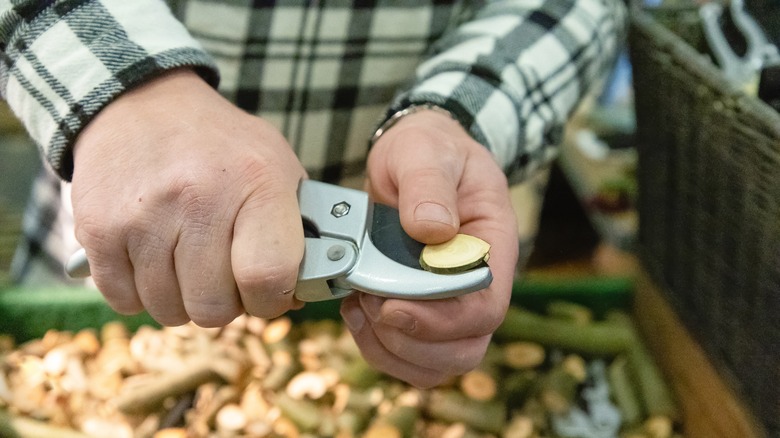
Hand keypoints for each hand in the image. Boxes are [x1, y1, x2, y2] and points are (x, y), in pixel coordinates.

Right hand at [71, 69, 307, 326]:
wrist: (141, 104)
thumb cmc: (222, 147)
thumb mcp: (278, 167)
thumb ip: (298, 230)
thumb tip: (302, 295)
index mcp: (257, 183)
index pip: (268, 278)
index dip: (272, 300)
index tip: (268, 293)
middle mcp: (198, 198)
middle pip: (214, 306)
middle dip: (225, 303)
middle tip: (224, 276)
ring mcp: (143, 215)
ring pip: (168, 310)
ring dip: (181, 298)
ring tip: (188, 261)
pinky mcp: (98, 229)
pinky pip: (123, 301)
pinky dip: (140, 293)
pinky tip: (153, 260)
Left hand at [340, 109, 518, 386]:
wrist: (416, 155)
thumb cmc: (430, 149)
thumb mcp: (426, 151)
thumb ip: (429, 184)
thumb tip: (433, 229)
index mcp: (493, 248)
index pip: (485, 310)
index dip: (441, 322)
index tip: (392, 307)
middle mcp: (477, 285)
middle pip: (464, 350)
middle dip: (410, 341)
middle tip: (369, 303)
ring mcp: (449, 302)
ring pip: (434, 362)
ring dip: (390, 349)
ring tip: (359, 307)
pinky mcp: (420, 309)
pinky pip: (406, 353)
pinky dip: (376, 345)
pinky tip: (356, 310)